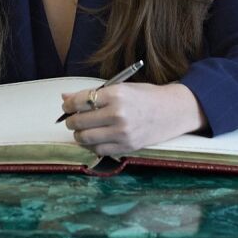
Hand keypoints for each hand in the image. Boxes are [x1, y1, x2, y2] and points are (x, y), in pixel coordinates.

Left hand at [61, 81, 207, 157]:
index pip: (80, 101)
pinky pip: (98, 150)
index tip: (67, 106)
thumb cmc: (145, 96)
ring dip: (79, 135)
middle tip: (74, 119)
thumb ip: (92, 94)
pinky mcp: (126, 147)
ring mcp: (122, 133)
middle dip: (71, 121)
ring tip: (83, 129)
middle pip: (79, 121)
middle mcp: (118, 114)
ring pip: (85, 138)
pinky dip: (91, 145)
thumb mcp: (121, 88)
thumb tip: (64, 98)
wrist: (173, 111)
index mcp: (116, 94)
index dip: (69, 105)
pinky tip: (95, 138)